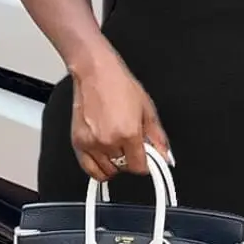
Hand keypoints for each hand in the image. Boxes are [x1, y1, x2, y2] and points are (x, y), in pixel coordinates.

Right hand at [71, 51, 169, 181]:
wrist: (95, 72)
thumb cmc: (119, 85)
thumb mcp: (147, 110)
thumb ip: (157, 138)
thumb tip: (165, 157)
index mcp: (128, 134)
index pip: (139, 168)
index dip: (145, 164)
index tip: (144, 157)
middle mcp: (109, 141)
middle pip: (124, 168)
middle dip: (129, 159)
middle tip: (129, 144)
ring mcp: (91, 143)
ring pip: (107, 170)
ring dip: (114, 163)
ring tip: (115, 145)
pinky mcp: (78, 142)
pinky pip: (89, 169)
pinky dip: (98, 168)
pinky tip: (104, 156)